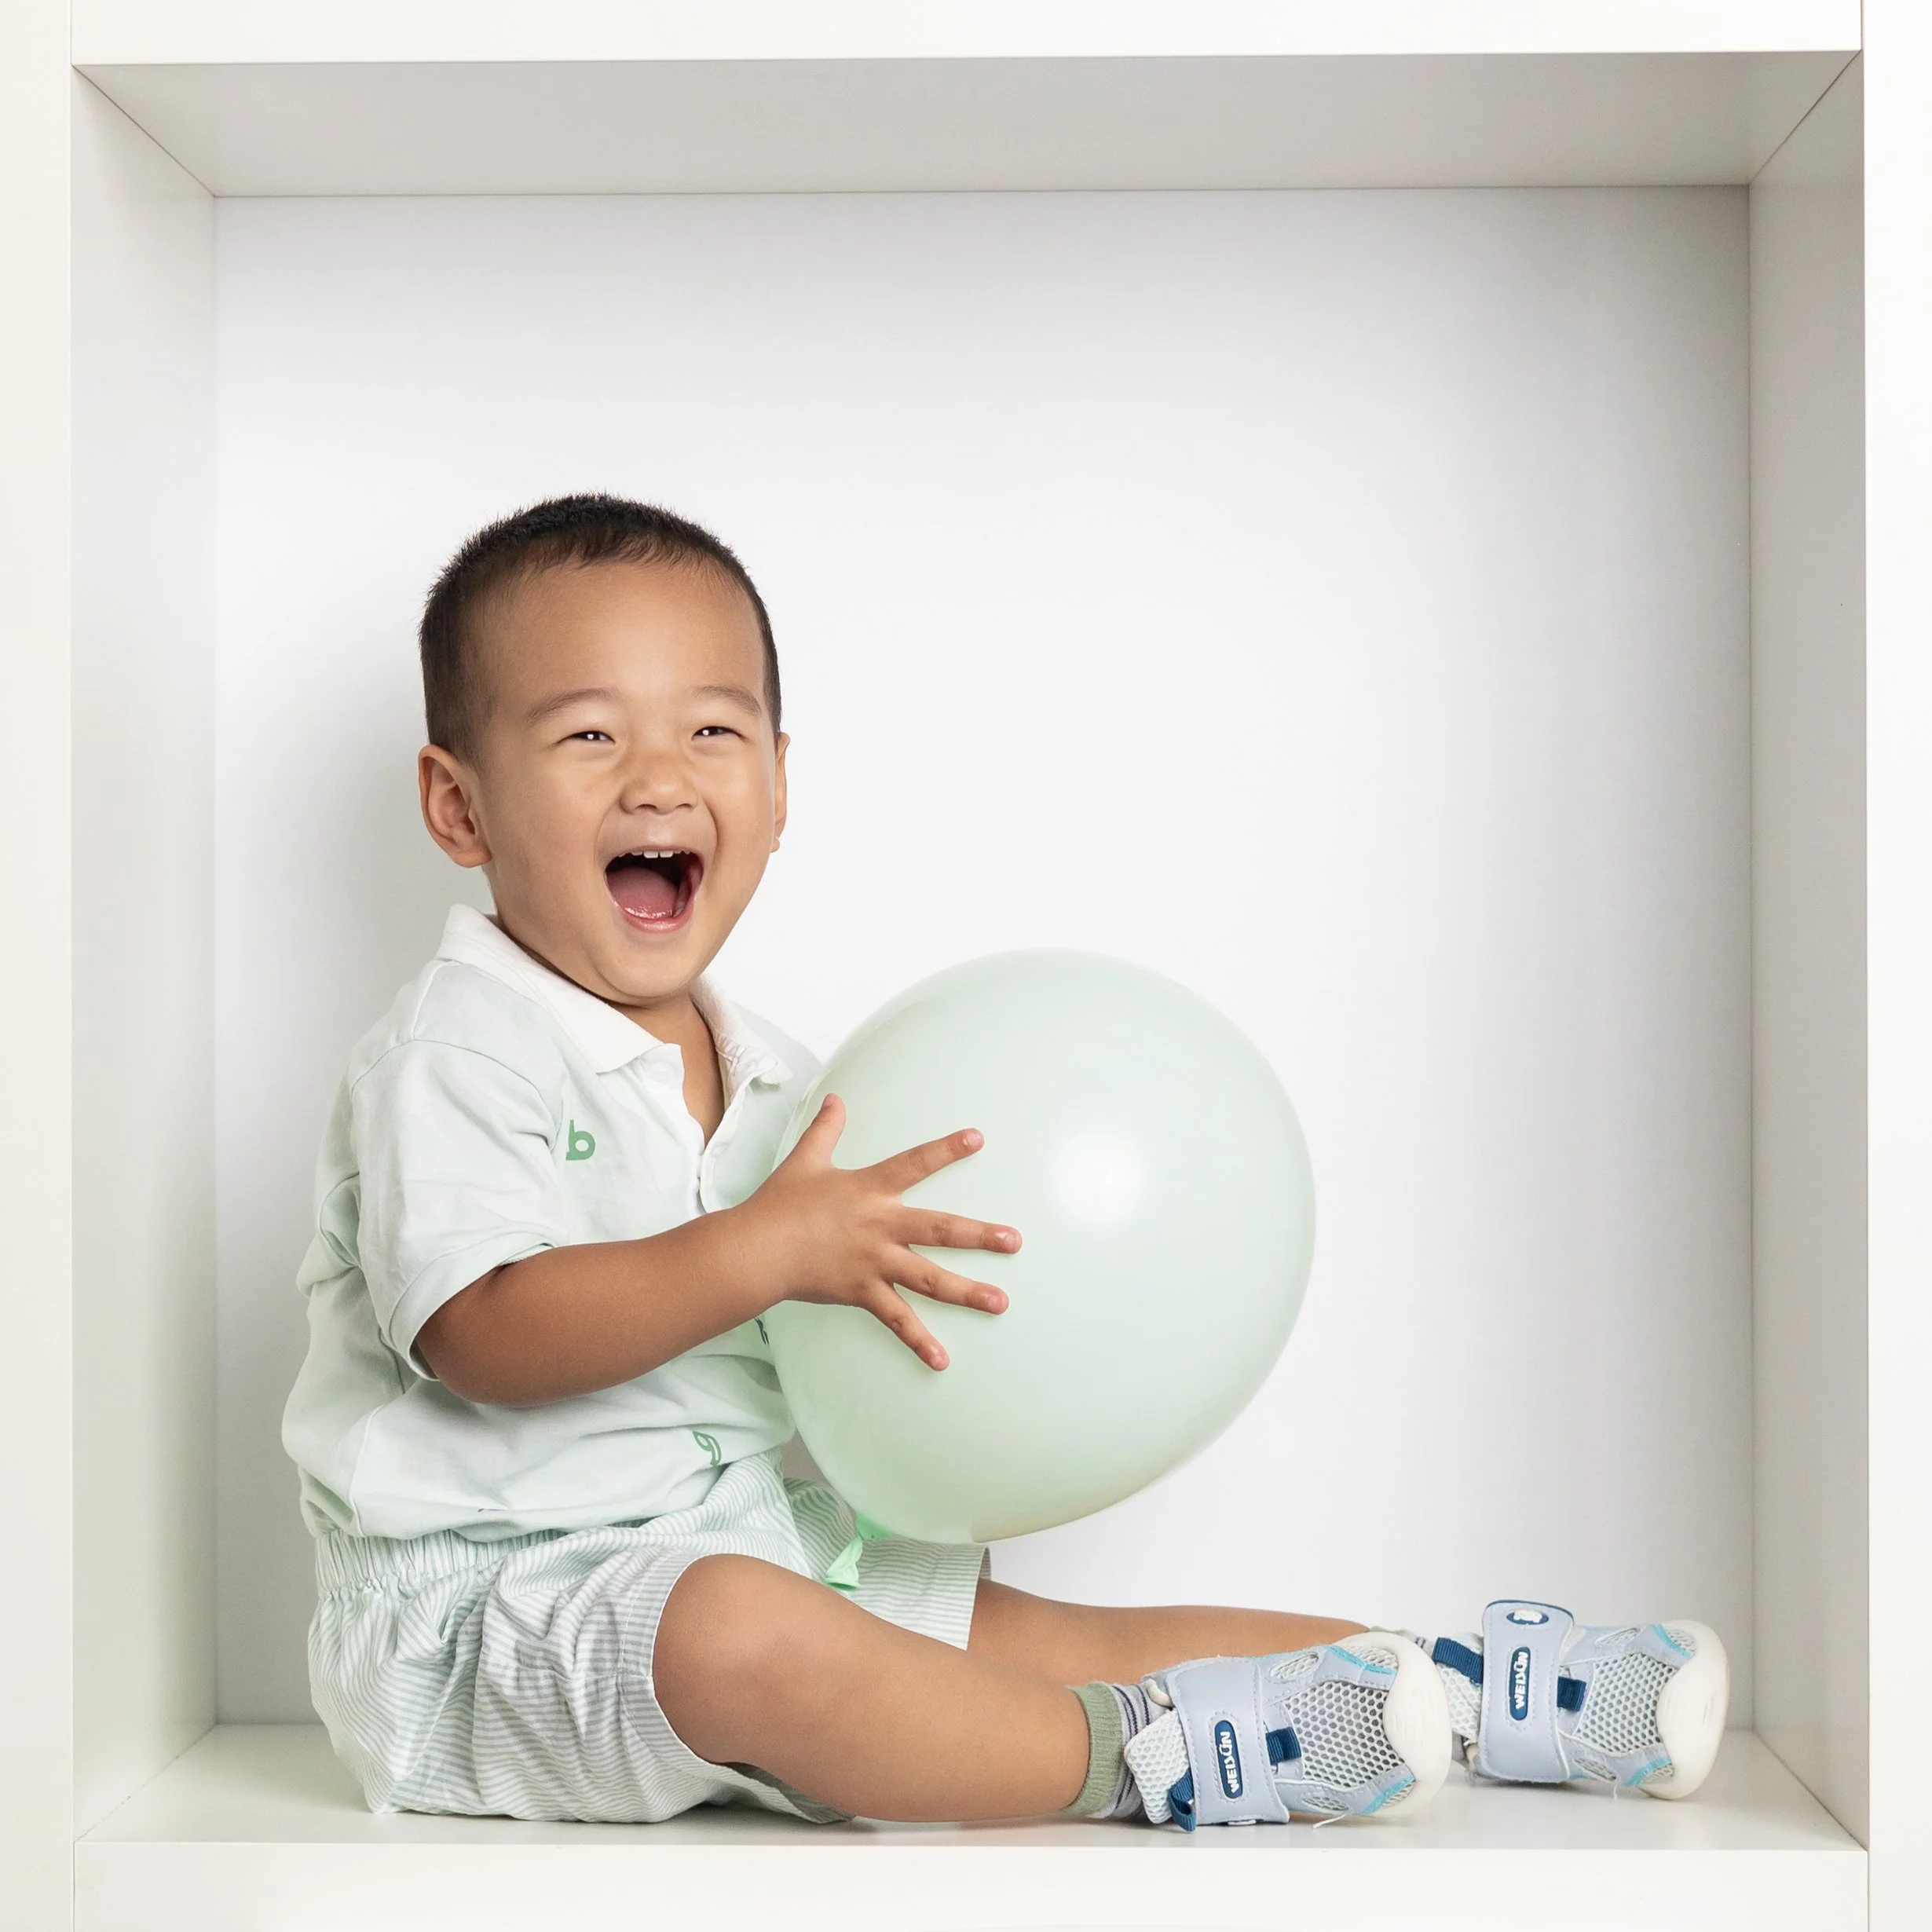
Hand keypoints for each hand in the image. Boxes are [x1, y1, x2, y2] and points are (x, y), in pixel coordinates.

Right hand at [737, 1094, 1018, 1368]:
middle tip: (1015, 1241)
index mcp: (870, 1190)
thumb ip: (825, 1129)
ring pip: (930, 1279)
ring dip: (967, 1292)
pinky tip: (942, 1360)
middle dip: (980, 1235)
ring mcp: (875, 1262)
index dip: (946, 1149)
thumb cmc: (780, 1204)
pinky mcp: (863, 1292)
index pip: (915, 1164)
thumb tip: (834, 1098)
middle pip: (941, 1229)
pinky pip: (897, 1320)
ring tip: (1001, 1302)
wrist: (757, 1248)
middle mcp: (882, 1226)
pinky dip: (919, 1341)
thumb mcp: (805, 1160)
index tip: (978, 1139)